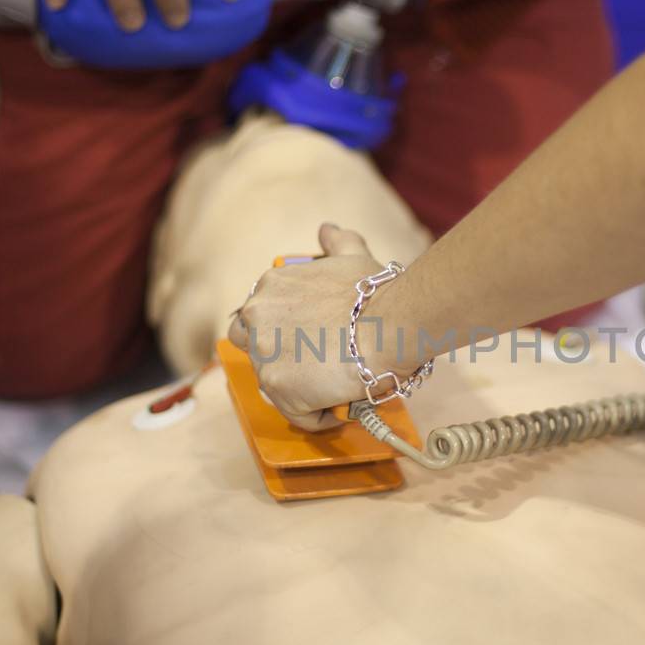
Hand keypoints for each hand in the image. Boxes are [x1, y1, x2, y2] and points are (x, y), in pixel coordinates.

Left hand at [228, 225, 412, 431]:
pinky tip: (345, 400)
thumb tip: (327, 229)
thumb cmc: (377, 293)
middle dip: (281, 359)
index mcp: (270, 285)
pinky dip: (320, 414)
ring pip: (276, 384)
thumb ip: (337, 241)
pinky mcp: (278, 386)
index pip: (259, 315)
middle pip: (254, 349)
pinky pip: (297, 413)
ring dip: (305, 388)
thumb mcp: (353, 257)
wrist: (390, 324)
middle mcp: (256, 315)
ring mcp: (263, 352)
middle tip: (320, 364)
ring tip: (340, 384)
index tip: (313, 339)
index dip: (285, 331)